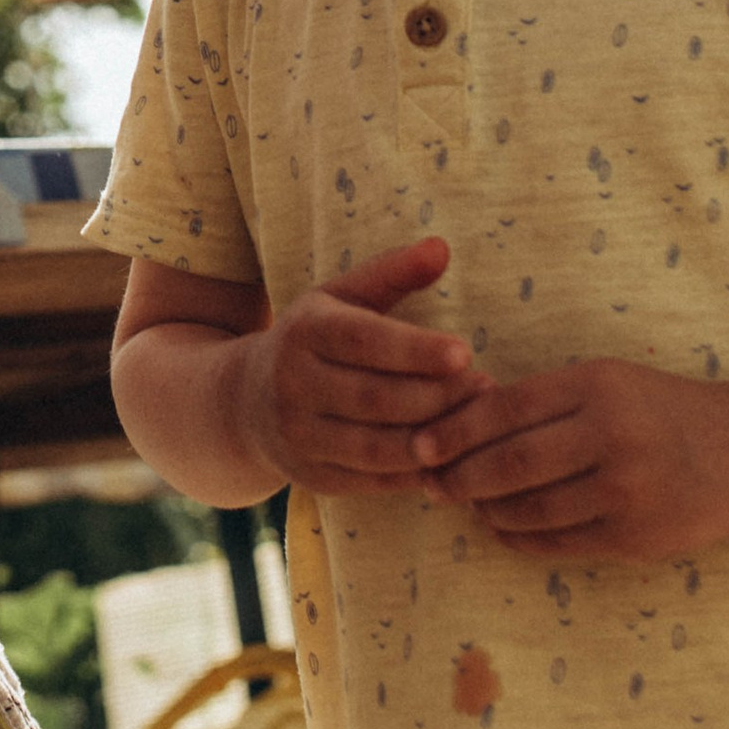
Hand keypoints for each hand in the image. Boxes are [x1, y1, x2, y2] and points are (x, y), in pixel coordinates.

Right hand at [230, 236, 482, 493]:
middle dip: (437, 396)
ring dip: (434, 439)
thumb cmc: (312, 340)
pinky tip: (452, 457)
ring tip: (477, 423)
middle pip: (376, 398)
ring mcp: (299, 437)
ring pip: (377, 447)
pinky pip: (374, 481)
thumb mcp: (339, 299)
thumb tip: (442, 247)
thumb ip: (391, 274)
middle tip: (486, 387)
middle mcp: (293, 386)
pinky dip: (416, 473)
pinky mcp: (312, 478)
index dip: (415, 349)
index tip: (465, 351)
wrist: (243, 405)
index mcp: (303, 332)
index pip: (363, 341)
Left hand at [413, 356, 728, 559]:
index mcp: (597, 386)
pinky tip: (502, 526)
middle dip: (459, 476)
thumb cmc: (659, 411)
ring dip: (486, 509)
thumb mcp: (606, 382)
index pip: (506, 408)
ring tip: (468, 502)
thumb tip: (458, 423)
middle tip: (430, 483)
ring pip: (529, 508)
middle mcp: (611, 435)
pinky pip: (557, 542)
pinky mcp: (634, 536)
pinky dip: (518, 536)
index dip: (454, 430)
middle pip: (510, 462)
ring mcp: (626, 490)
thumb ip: (542, 399)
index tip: (420, 444)